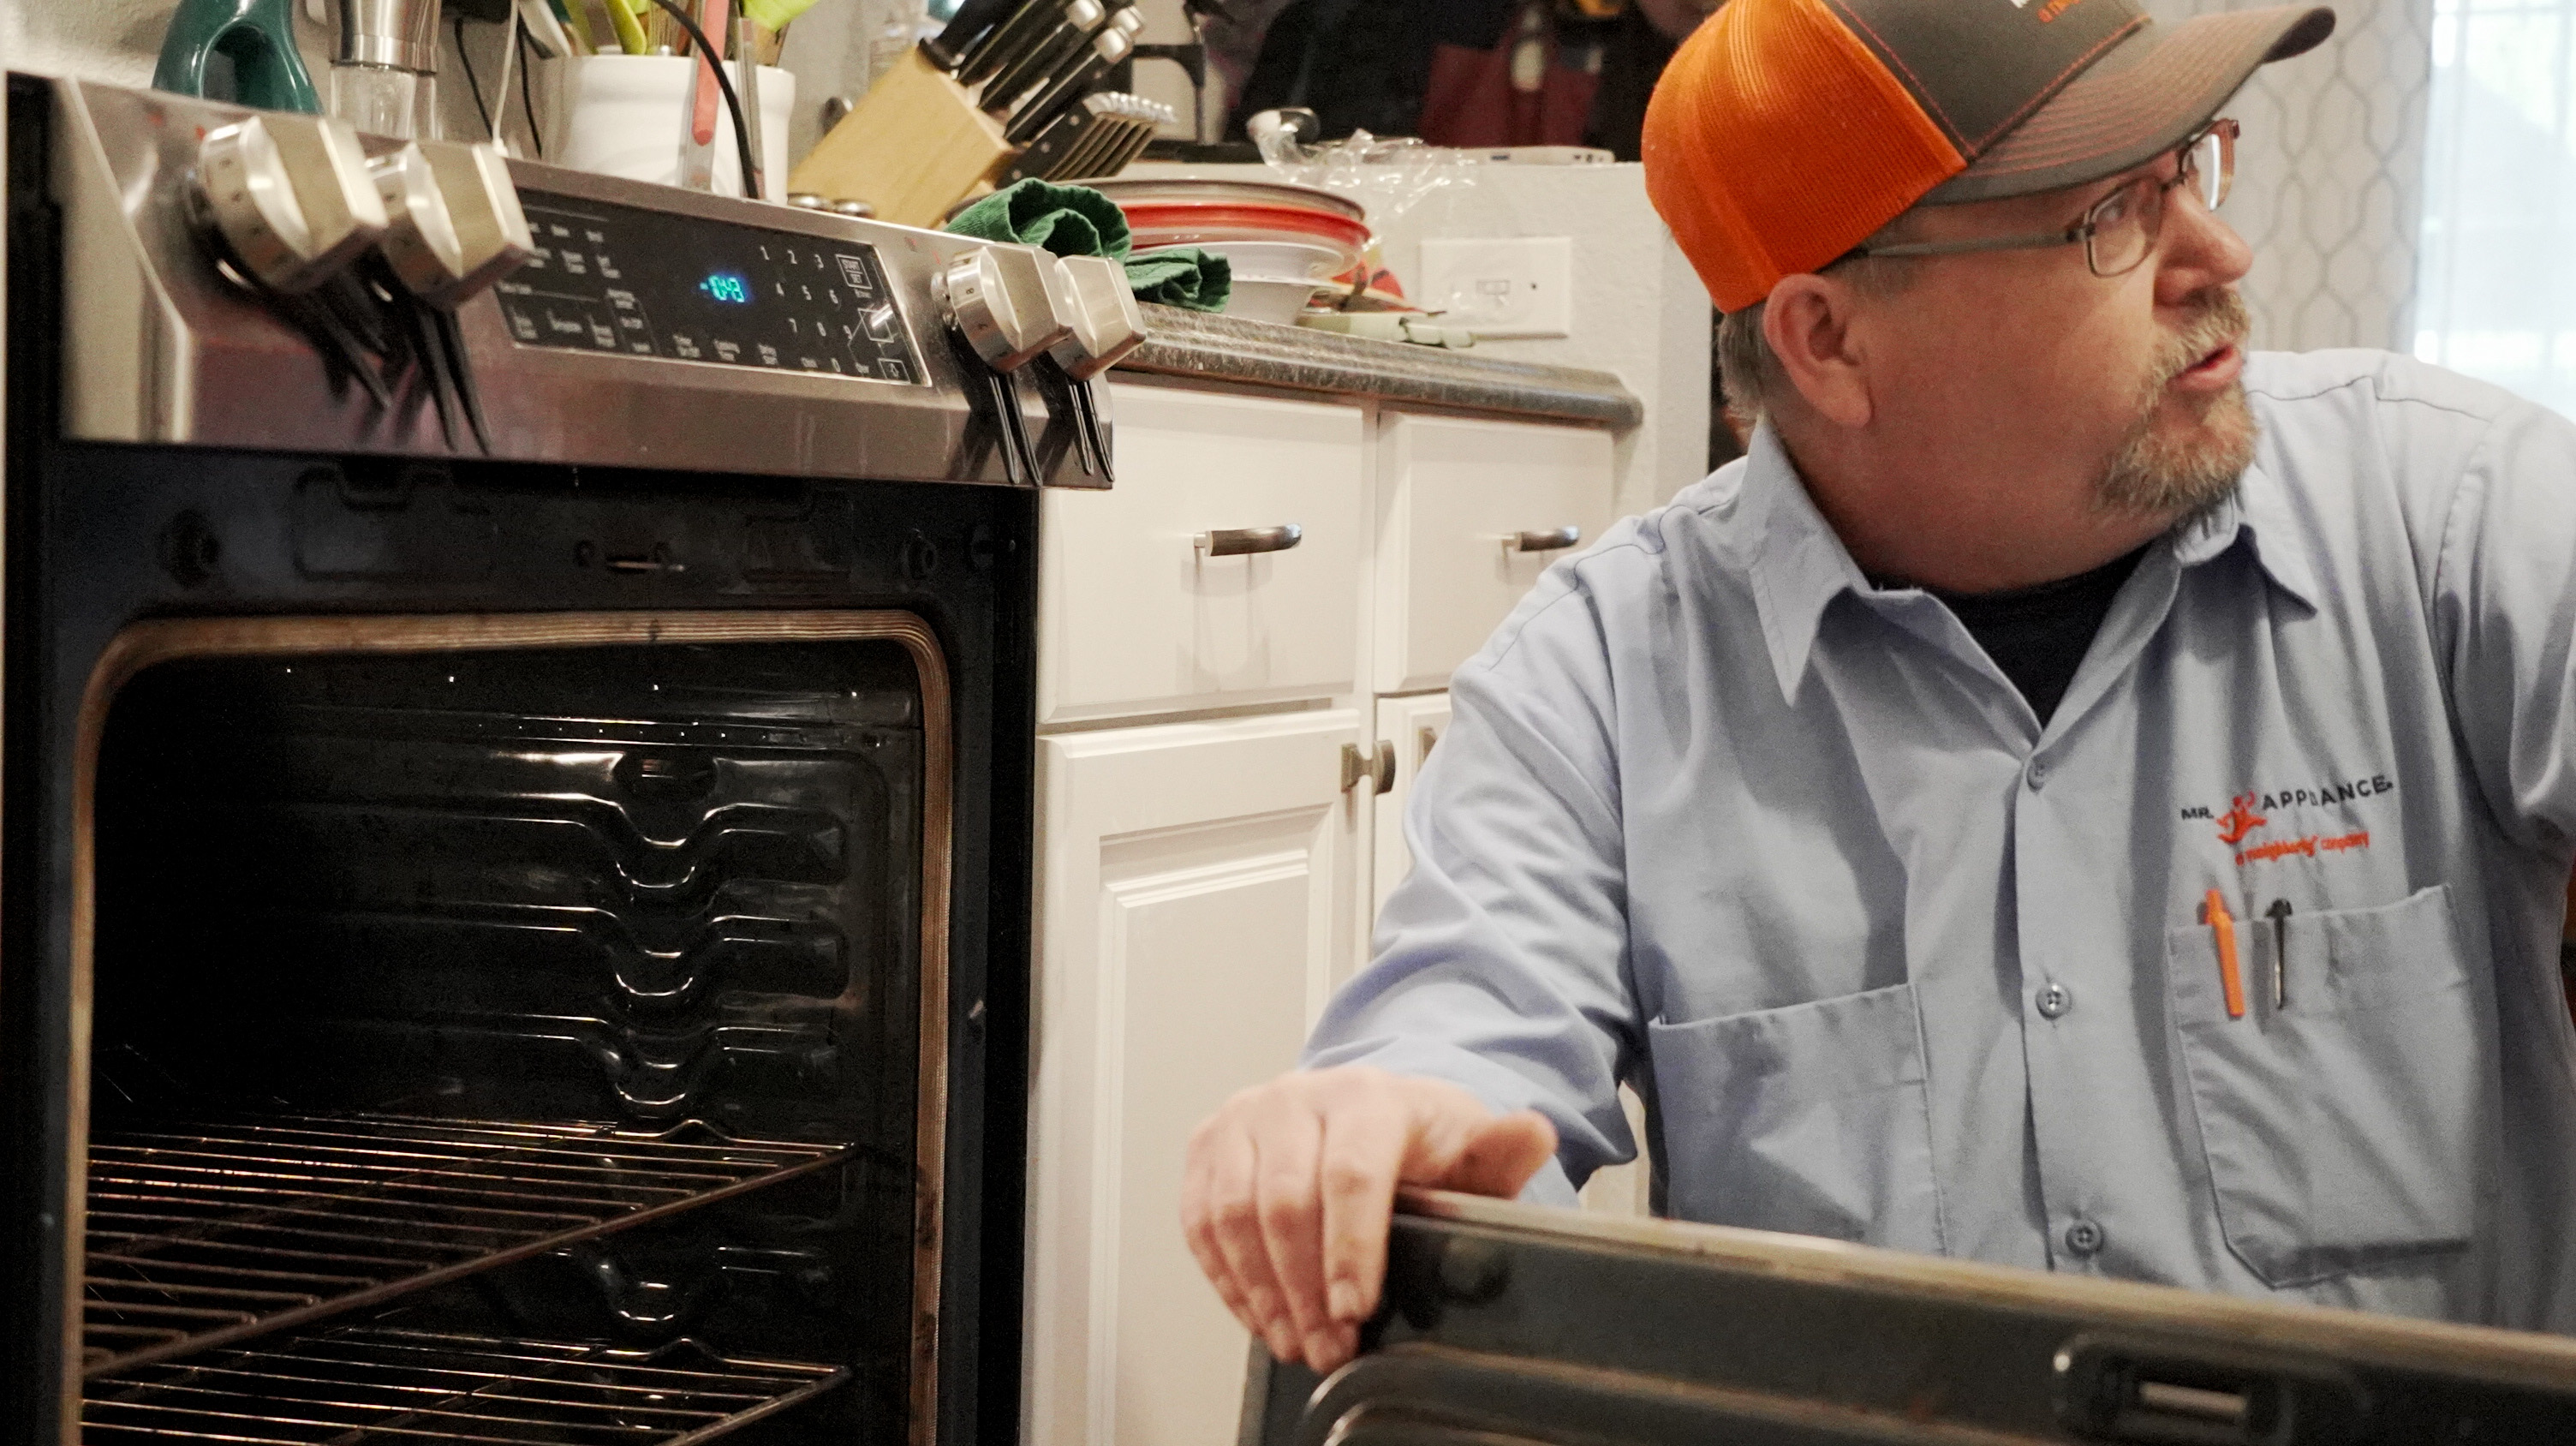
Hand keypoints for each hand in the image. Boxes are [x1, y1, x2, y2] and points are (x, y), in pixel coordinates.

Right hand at [1179, 1064, 1557, 1375]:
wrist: (1364, 1111)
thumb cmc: (1418, 1141)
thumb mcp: (1469, 1149)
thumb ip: (1501, 1152)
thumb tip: (1533, 1133)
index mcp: (1368, 1097)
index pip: (1350, 1175)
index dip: (1350, 1249)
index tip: (1356, 1310)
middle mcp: (1298, 1096)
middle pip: (1286, 1201)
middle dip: (1305, 1289)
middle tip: (1327, 1346)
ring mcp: (1245, 1117)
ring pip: (1233, 1213)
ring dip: (1262, 1291)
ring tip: (1295, 1341)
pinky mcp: (1209, 1144)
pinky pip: (1199, 1219)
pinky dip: (1226, 1277)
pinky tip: (1258, 1315)